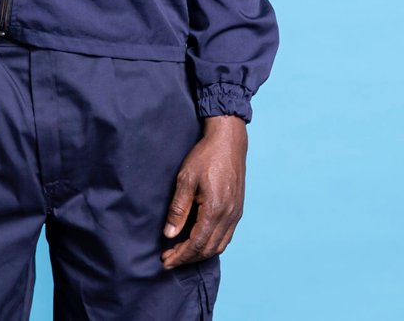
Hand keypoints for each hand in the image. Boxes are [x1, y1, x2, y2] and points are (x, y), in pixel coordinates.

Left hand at [161, 115, 246, 268]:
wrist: (229, 141)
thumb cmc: (205, 156)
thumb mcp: (185, 179)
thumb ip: (178, 209)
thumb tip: (169, 234)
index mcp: (215, 210)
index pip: (196, 243)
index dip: (180, 255)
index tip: (166, 261)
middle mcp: (229, 216)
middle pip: (208, 249)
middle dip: (188, 258)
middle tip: (169, 260)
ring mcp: (236, 214)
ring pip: (219, 245)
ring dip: (200, 253)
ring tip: (181, 254)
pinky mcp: (238, 210)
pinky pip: (226, 236)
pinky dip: (212, 245)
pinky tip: (199, 242)